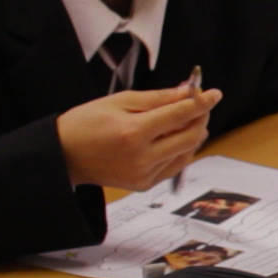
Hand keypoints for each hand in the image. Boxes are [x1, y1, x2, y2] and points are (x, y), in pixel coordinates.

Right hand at [57, 85, 222, 191]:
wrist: (63, 155)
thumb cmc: (86, 123)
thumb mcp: (119, 101)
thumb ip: (157, 98)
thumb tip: (187, 92)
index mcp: (133, 133)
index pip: (180, 115)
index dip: (201, 103)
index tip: (214, 93)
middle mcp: (141, 157)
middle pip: (191, 136)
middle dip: (200, 117)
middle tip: (199, 104)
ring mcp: (143, 174)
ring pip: (186, 152)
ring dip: (193, 133)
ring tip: (185, 119)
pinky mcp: (143, 184)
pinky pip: (175, 165)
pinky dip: (181, 149)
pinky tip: (176, 138)